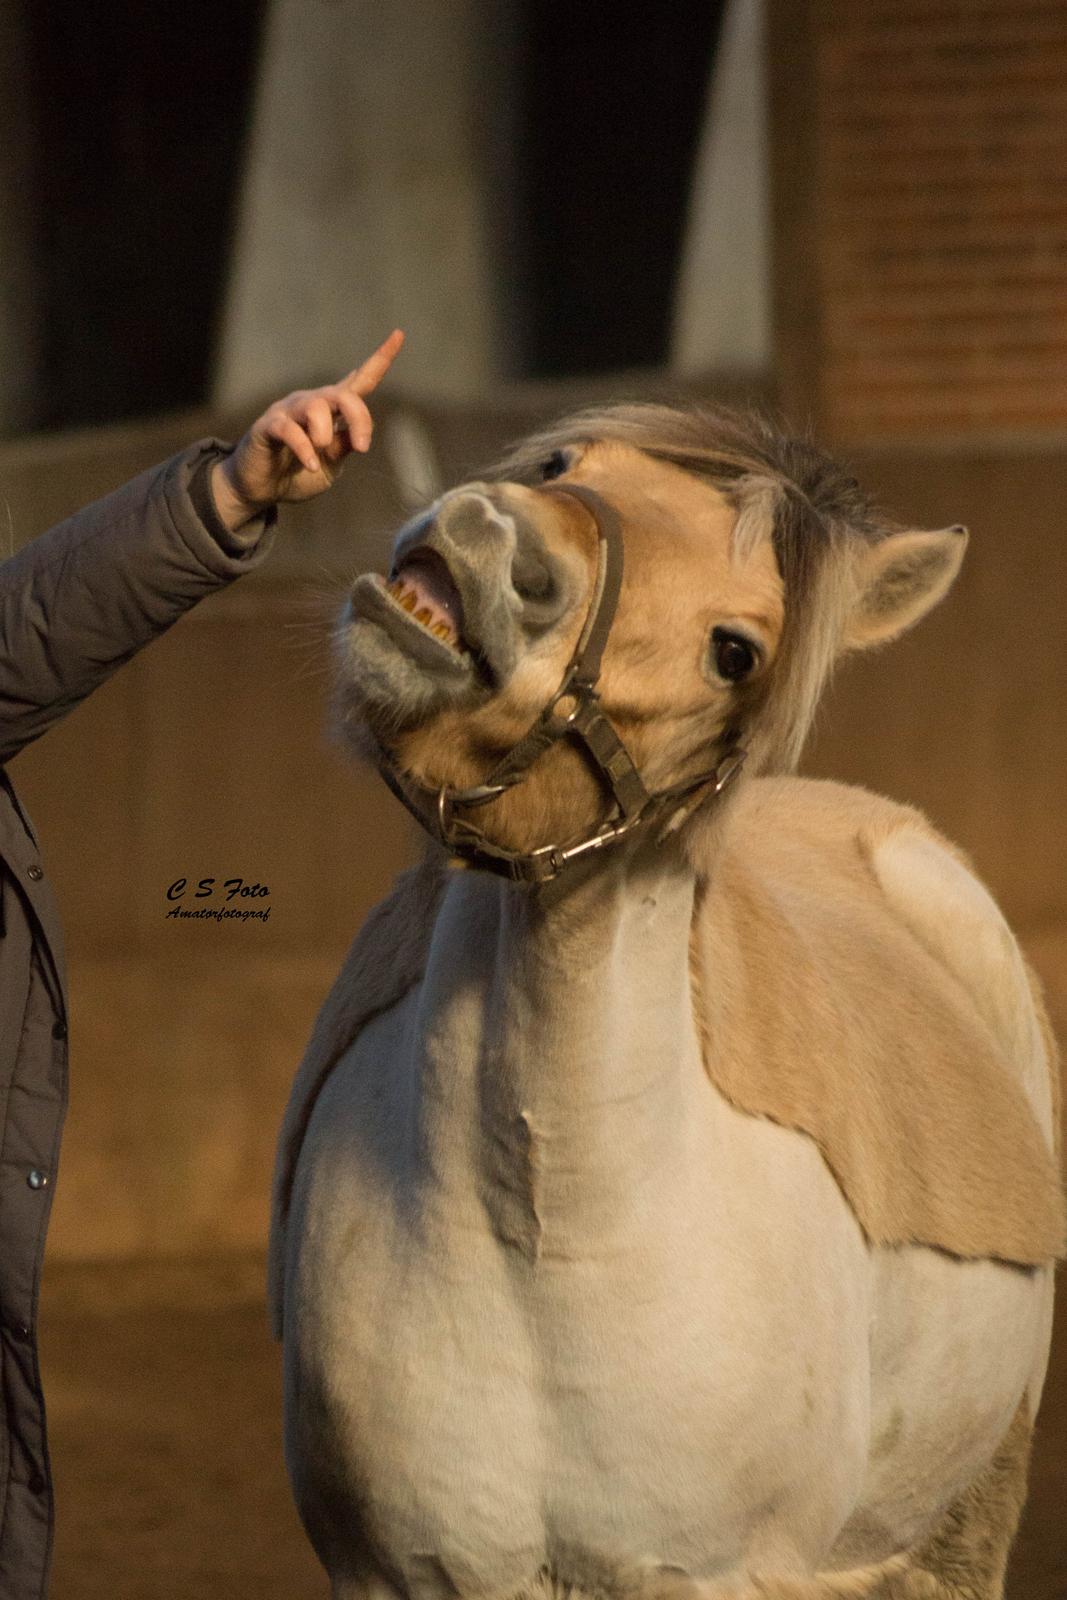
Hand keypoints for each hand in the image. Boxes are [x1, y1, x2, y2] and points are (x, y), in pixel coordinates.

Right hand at [211, 329, 404, 529]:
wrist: (261, 489)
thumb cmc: (297, 474)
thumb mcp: (331, 465)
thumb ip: (343, 447)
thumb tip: (359, 435)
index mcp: (332, 411)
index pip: (360, 380)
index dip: (380, 359)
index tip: (399, 334)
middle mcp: (311, 403)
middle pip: (343, 395)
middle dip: (359, 418)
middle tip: (362, 447)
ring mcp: (288, 411)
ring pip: (316, 405)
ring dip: (324, 431)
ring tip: (322, 451)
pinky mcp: (269, 425)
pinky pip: (289, 429)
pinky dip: (304, 449)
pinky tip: (311, 465)